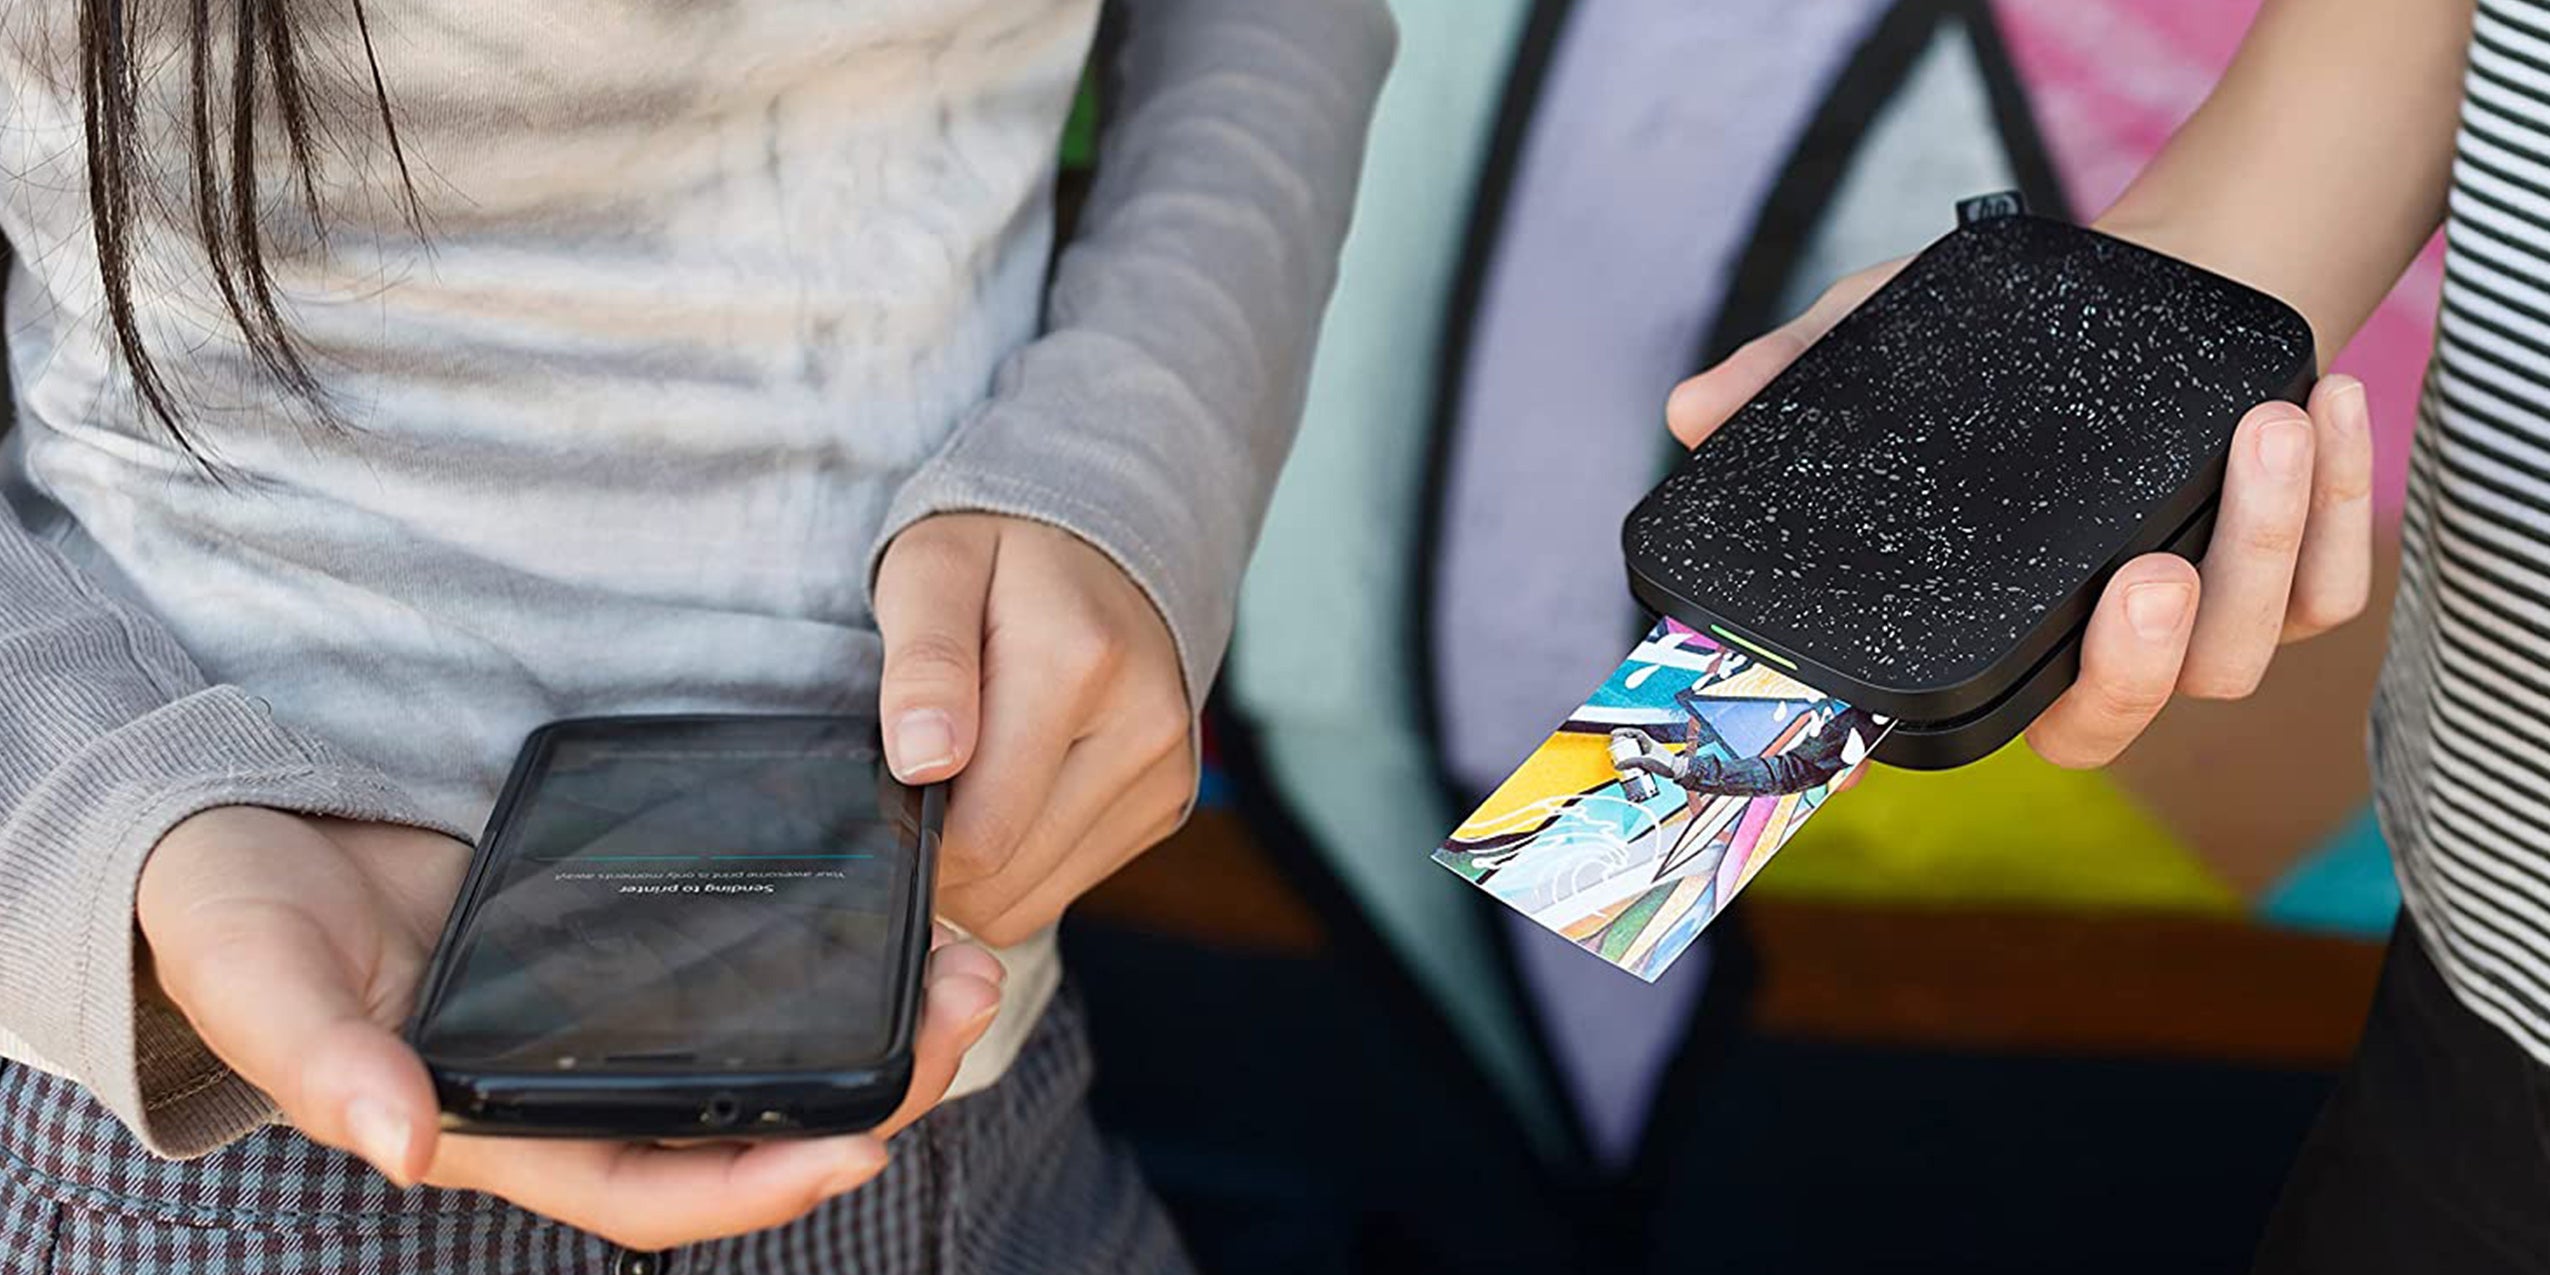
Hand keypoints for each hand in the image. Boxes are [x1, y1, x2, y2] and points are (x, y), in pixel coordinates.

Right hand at [136, 807, 1005, 1249]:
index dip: (757, 1185)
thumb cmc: (231, 915)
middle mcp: (572, 1079)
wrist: (229, 819)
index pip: (651, 1187)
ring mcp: (605, 1007)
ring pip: (764, 1045)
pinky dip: (817, 945)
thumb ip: (325, 1061)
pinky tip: (884, 899)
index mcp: (500, 1121)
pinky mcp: (622, 927)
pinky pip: (741, 958)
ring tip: (959, 954)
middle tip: (961, 999)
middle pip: (747, 1124)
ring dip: (867, 1017)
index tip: (865, 1147)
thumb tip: (409, 1145)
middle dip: (868, 1087)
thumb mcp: (260, 978)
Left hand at [874, 514, 1194, 946]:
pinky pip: (1066, 885)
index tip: (888, 797)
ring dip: (980, 870)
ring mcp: (1164, 774)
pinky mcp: (1166, 804)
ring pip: (1035, 898)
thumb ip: (924, 663)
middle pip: (1007, 878)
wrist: (1106, 546)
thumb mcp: (933, 569)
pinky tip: (1009, 794)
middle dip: (941, 860)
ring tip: (964, 785)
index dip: (913, 841)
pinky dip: (1021, 863)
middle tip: (914, 787)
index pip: (979, 833)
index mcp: (1078, 665)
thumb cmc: (1002, 554)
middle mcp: (1141, 729)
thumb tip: (923, 762)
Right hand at [1664, 257, 2373, 768]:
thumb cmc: (2013, 339)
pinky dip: (2337, 506)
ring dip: (2256, 546)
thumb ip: (1799, 376)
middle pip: (2111, 724)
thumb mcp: (1894, 340)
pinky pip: (2328, 587)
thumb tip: (1689, 414)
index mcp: (2000, 621)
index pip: (1972, 717)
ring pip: (2233, 651)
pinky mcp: (2295, 575)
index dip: (1957, 728)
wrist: (2162, 276)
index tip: (1886, 736)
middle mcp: (2097, 645)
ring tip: (2261, 425)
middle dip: (2135, 662)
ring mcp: (2198, 619)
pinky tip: (2324, 406)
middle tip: (2145, 571)